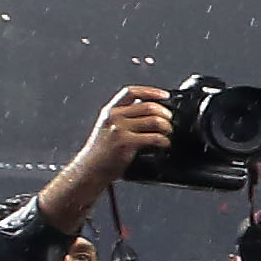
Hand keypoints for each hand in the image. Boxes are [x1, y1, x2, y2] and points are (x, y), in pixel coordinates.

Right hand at [39, 87, 171, 230]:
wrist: (90, 169)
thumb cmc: (102, 151)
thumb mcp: (108, 127)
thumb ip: (125, 117)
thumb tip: (151, 110)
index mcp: (110, 111)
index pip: (131, 92)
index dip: (150, 91)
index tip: (164, 95)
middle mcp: (114, 117)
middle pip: (148, 106)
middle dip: (165, 113)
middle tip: (170, 120)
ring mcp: (119, 130)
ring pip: (154, 120)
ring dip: (167, 127)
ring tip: (168, 133)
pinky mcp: (125, 143)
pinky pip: (154, 137)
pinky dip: (164, 141)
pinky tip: (164, 144)